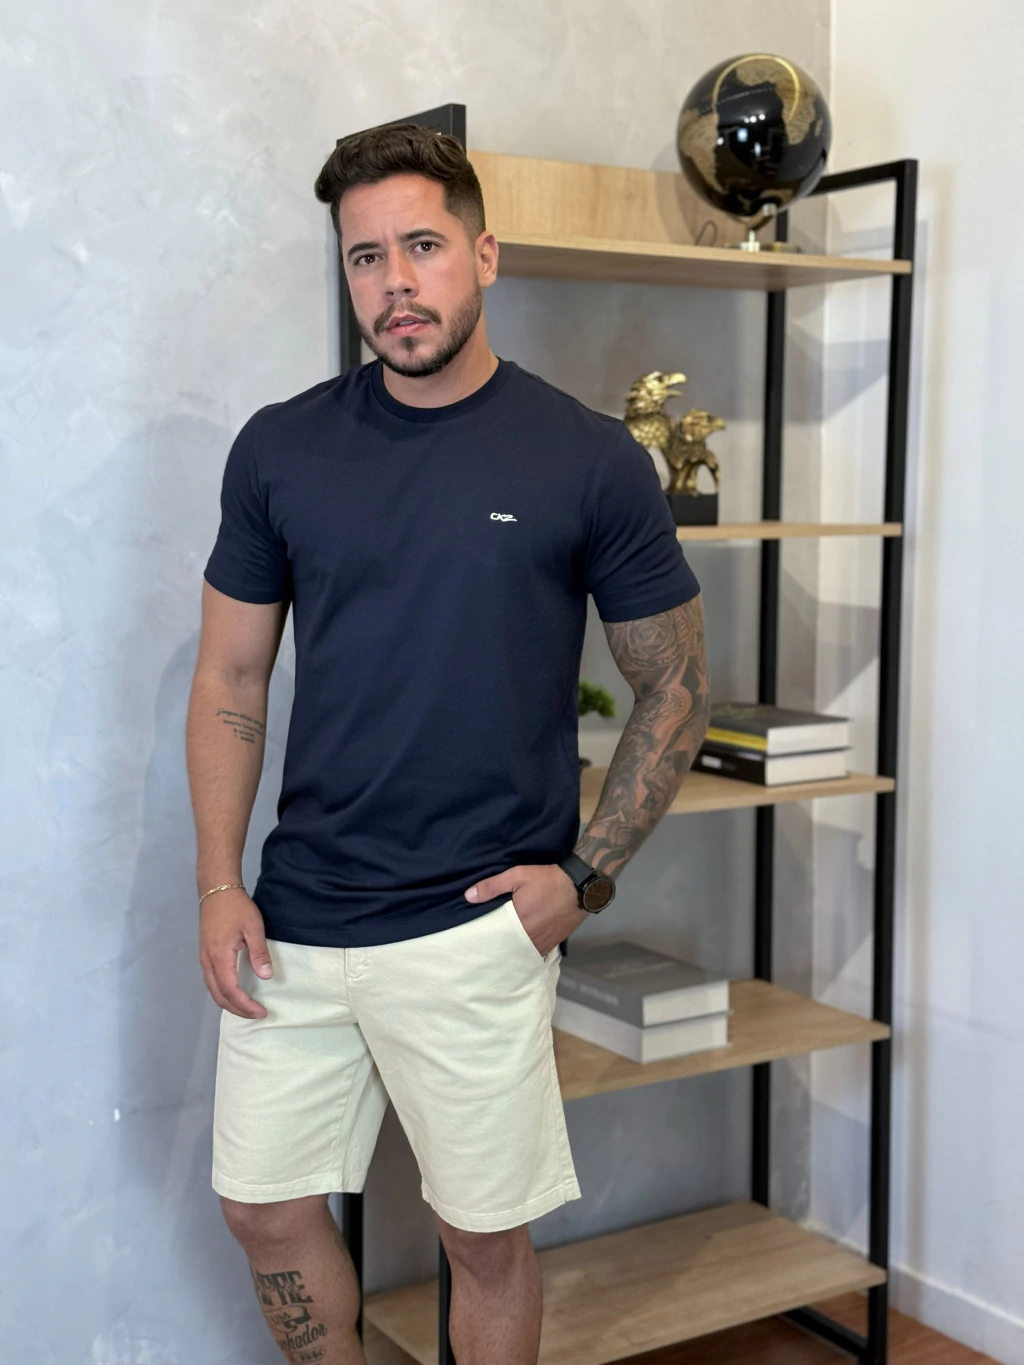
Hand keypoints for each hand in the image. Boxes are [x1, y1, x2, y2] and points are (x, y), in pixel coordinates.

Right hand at [199, 887, 272, 1017]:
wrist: (216, 890)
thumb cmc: (236, 907)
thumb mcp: (253, 927)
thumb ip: (259, 953)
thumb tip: (266, 977)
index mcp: (219, 958)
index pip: (231, 991)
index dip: (245, 1005)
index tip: (261, 1012)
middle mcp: (207, 962)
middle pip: (219, 996)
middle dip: (237, 1009)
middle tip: (257, 1014)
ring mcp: (204, 959)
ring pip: (213, 990)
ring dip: (229, 1003)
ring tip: (248, 1007)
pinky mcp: (205, 954)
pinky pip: (211, 981)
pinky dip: (223, 993)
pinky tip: (235, 992)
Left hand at [464, 863, 588, 956]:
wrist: (581, 887)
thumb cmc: (548, 880)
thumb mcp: (517, 876)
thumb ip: (492, 886)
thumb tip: (468, 896)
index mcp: (518, 923)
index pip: (496, 937)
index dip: (486, 940)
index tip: (476, 942)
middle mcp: (530, 938)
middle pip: (509, 948)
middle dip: (499, 948)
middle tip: (487, 948)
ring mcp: (544, 942)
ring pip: (523, 952)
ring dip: (514, 951)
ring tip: (503, 949)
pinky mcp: (554, 942)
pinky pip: (537, 952)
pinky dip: (528, 951)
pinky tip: (522, 948)